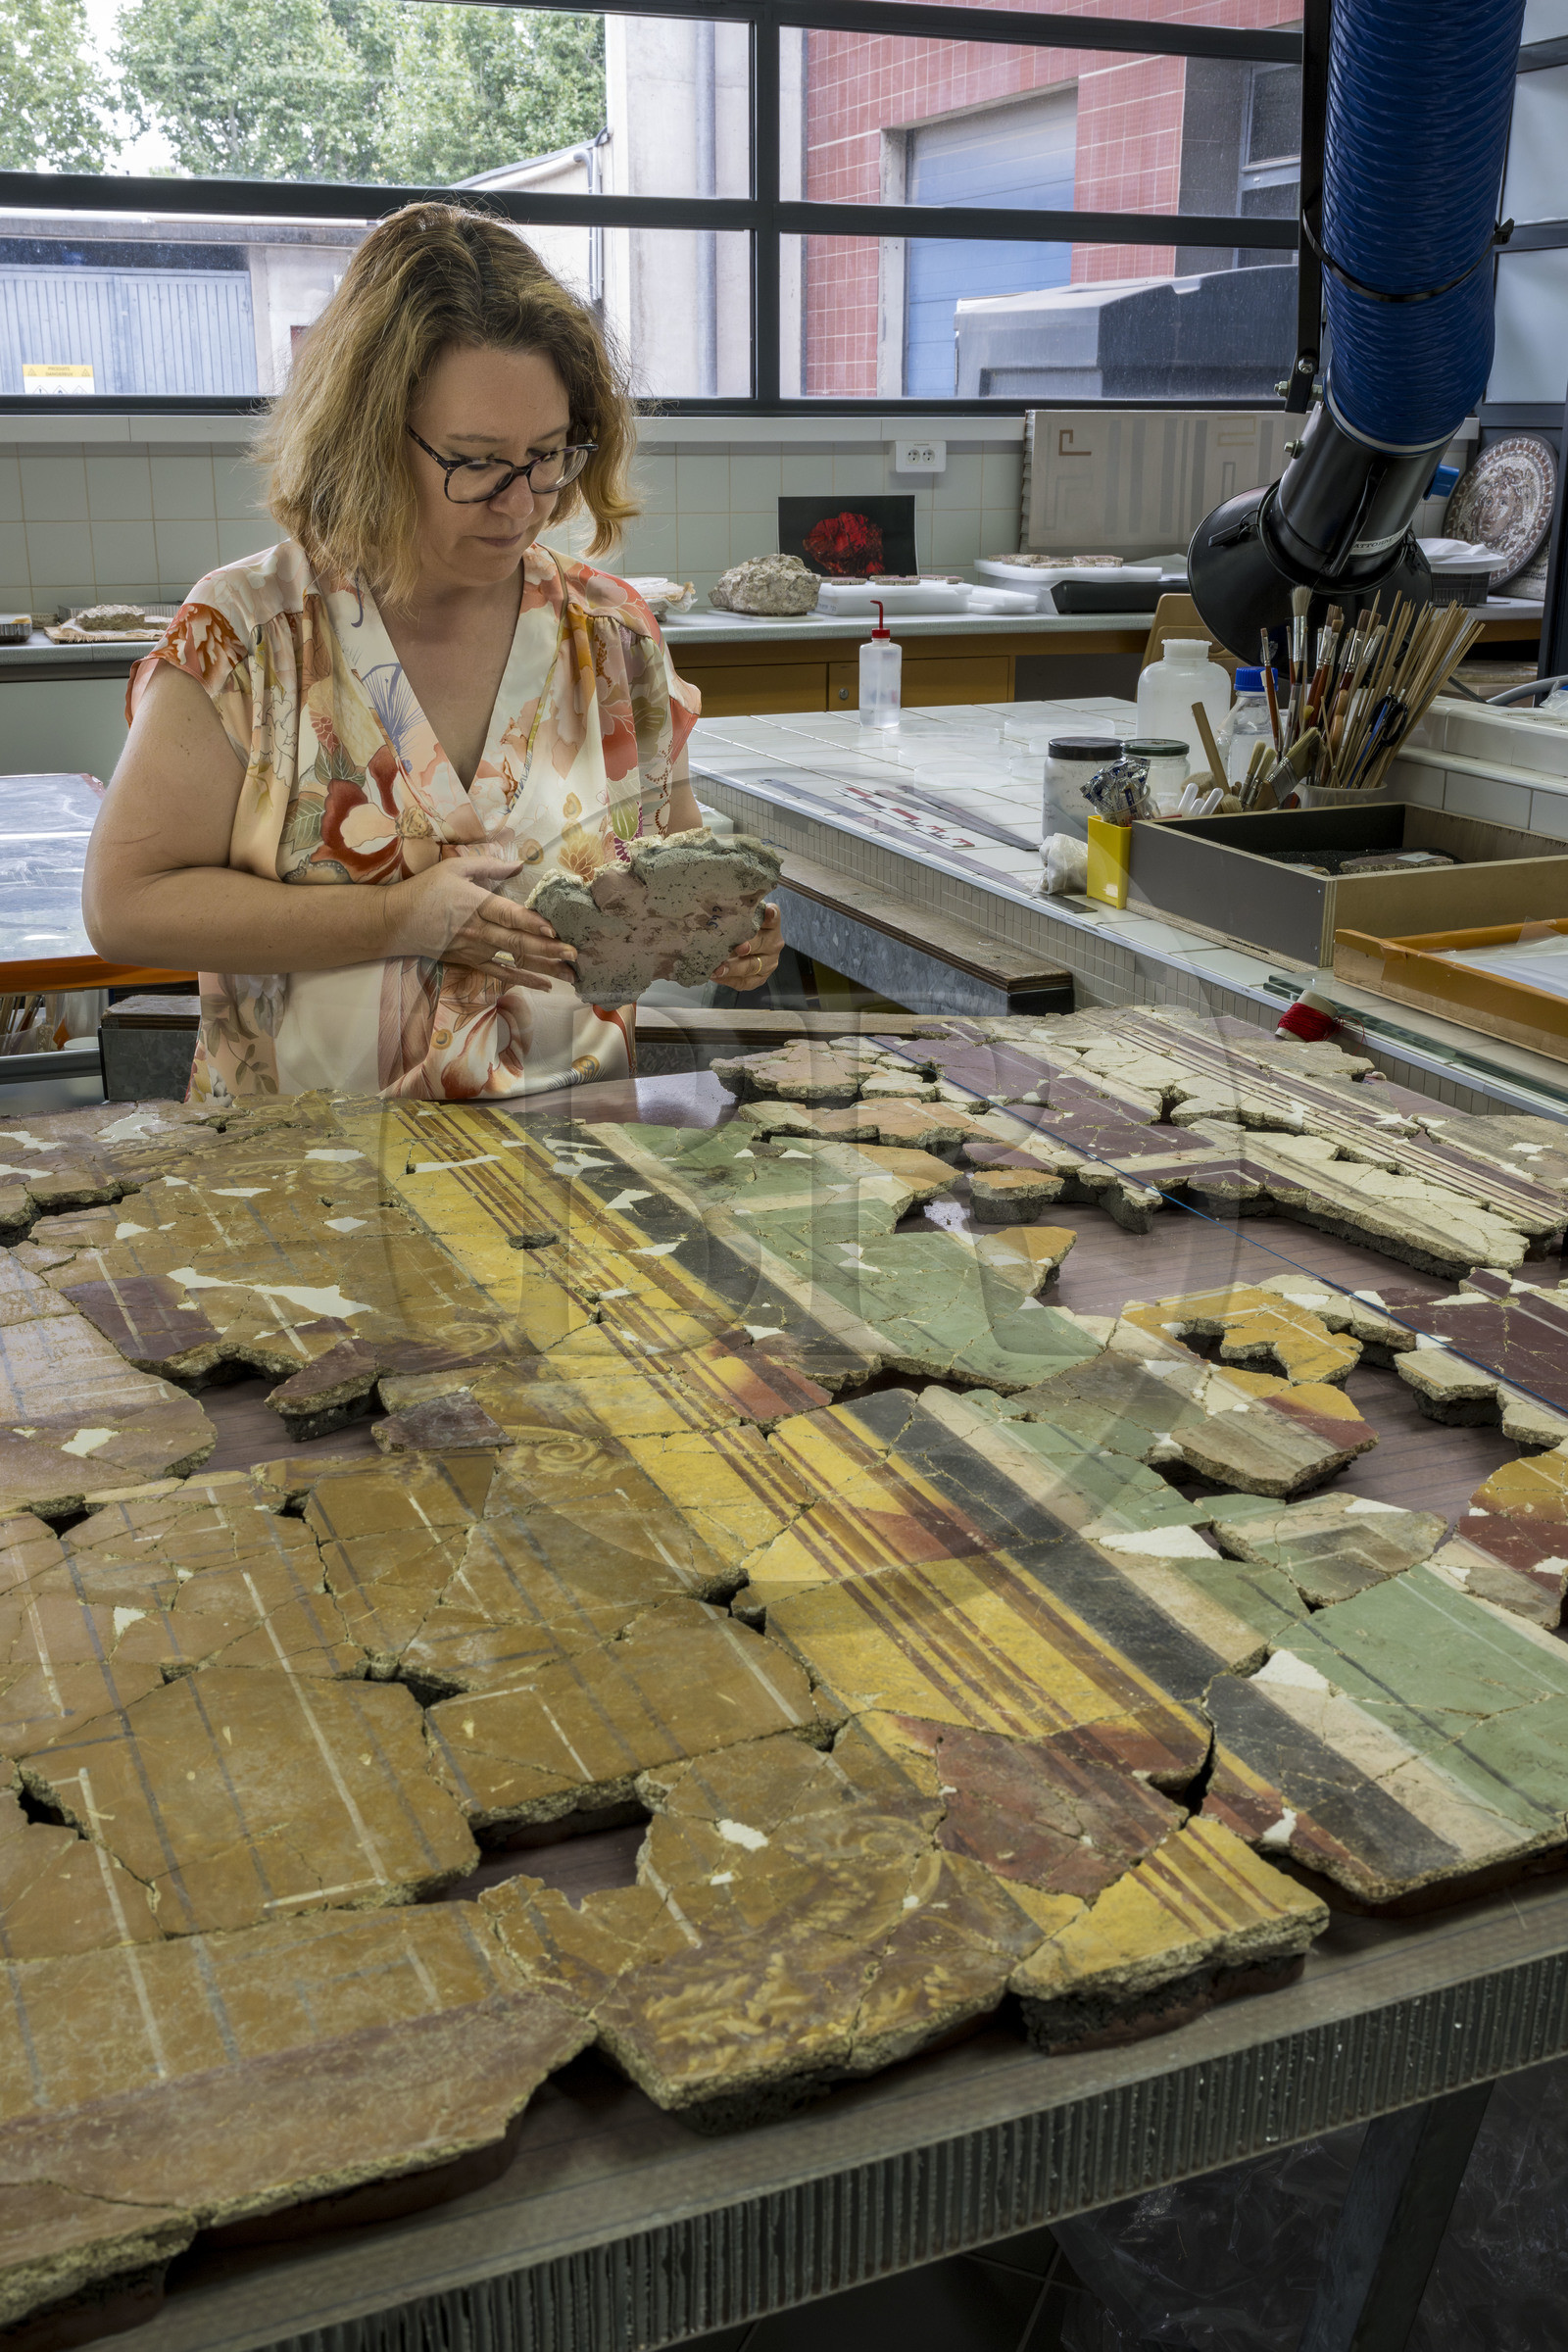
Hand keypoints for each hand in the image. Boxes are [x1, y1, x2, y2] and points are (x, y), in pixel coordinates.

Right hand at [381, 853, 577, 990]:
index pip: (509, 915)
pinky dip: (525, 981)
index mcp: (476, 904)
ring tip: (571, 974)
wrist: (396, 921)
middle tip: (575, 953)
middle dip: (549, 949)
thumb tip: (519, 865)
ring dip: (544, 968)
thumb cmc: (426, 890)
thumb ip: (489, 866)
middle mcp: (478, 931)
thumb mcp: (455, 868)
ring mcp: (476, 950)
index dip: (531, 923)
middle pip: (518, 942)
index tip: (553, 929)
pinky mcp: (471, 962)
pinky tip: (547, 985)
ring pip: (515, 960)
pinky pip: (502, 973)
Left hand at [713, 902, 782, 991]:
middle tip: (737, 948)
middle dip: (750, 946)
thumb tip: (715, 916)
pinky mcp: (760, 978)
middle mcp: (773, 943)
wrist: (741, 947)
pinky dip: (729, 979)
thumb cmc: (737, 929)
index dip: (770, 916)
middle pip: (762, 944)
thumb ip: (733, 918)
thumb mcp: (736, 921)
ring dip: (734, 968)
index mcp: (771, 925)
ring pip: (753, 966)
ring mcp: (768, 963)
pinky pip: (745, 981)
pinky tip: (716, 977)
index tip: (768, 911)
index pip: (773, 918)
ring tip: (718, 969)